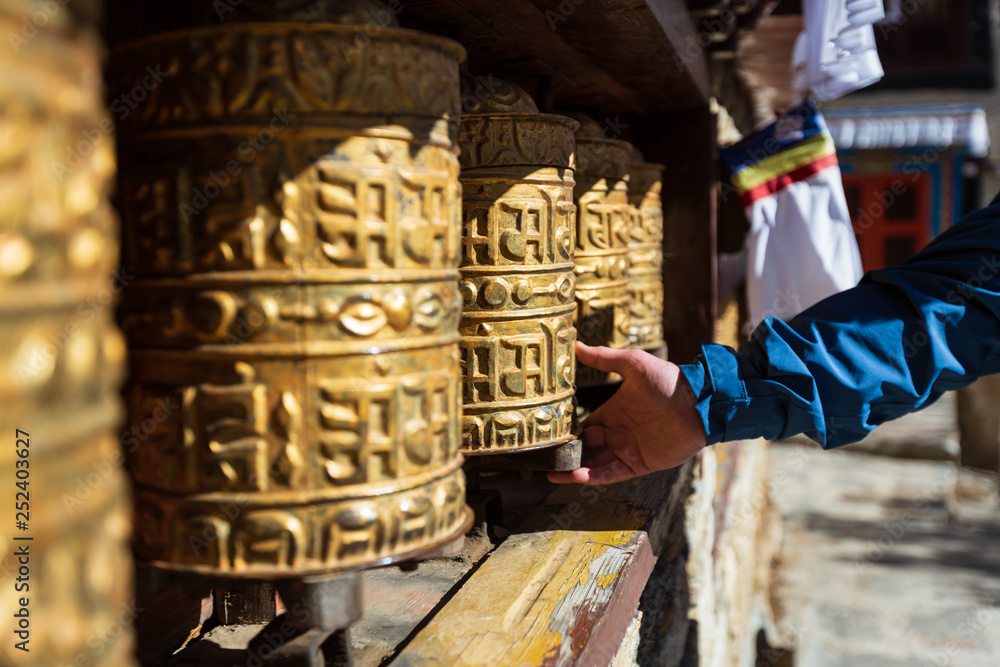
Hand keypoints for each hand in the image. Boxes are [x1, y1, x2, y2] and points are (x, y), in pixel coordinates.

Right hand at [548, 342, 706, 484]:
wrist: (698, 402)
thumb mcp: (632, 364)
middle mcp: (619, 432)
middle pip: (586, 447)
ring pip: (595, 463)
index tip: (548, 435)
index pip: (585, 425)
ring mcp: (629, 449)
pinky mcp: (640, 463)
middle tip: (544, 458)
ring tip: (552, 474)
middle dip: (567, 453)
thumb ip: (604, 358)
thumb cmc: (668, 380)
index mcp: (614, 411)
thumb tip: (577, 345)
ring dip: (575, 469)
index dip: (569, 432)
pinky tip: (576, 476)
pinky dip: (594, 476)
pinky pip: (612, 473)